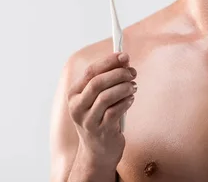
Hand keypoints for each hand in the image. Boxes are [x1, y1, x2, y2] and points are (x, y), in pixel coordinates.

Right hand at [67, 52, 136, 169]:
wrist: (98, 151)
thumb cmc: (100, 117)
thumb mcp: (98, 97)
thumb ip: (108, 78)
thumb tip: (124, 60)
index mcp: (74, 94)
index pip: (90, 72)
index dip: (109, 61)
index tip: (124, 56)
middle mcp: (77, 107)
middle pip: (97, 83)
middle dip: (118, 74)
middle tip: (132, 73)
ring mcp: (88, 121)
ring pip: (106, 97)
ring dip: (124, 88)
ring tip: (133, 86)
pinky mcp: (101, 131)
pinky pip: (114, 112)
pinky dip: (126, 102)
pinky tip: (131, 99)